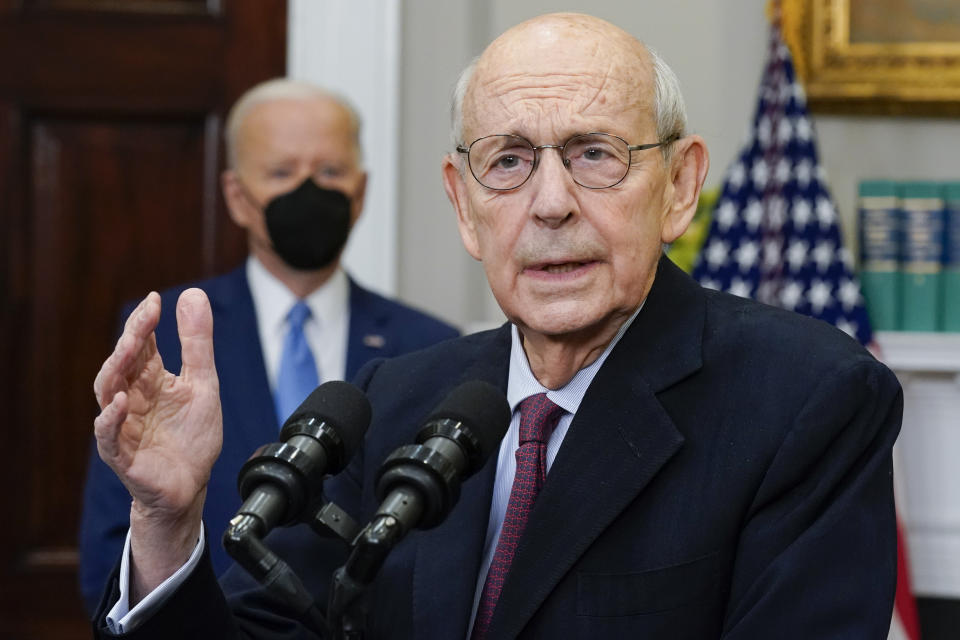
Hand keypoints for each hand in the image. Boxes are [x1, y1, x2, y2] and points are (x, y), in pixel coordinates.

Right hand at [93, 288, 221, 599]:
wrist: (192, 484)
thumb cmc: (192, 436)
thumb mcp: (203, 383)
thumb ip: (197, 343)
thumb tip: (193, 294)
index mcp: (149, 379)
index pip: (141, 345)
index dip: (145, 322)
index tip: (156, 301)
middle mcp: (130, 397)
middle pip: (121, 363)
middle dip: (130, 338)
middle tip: (145, 318)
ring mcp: (122, 424)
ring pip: (107, 391)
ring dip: (116, 369)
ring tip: (131, 347)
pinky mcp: (121, 454)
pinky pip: (107, 434)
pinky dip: (111, 419)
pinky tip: (121, 403)